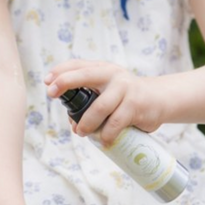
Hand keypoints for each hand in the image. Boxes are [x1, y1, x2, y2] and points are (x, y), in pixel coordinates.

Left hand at [45, 59, 164, 144]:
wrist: (158, 98)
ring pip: (99, 107)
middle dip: (65, 82)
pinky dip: (106, 134)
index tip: (47, 82)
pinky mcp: (135, 105)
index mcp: (102, 68)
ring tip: (80, 132)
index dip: (61, 71)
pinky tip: (103, 140)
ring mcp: (124, 88)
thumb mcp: (107, 88)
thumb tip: (71, 120)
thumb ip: (89, 97)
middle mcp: (112, 74)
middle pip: (85, 75)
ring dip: (86, 122)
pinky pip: (115, 123)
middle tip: (51, 94)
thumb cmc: (125, 95)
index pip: (78, 64)